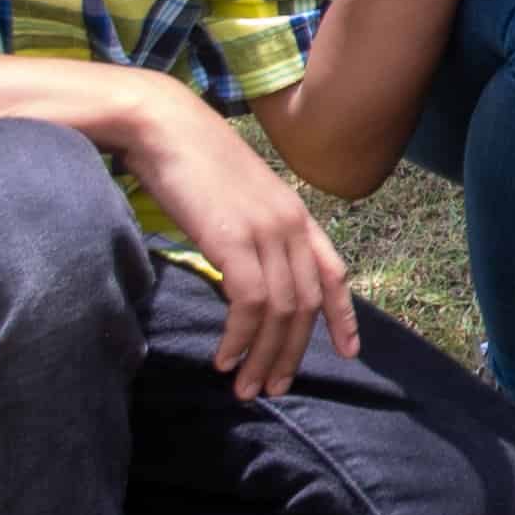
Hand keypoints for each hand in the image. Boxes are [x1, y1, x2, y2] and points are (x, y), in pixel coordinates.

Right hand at [121, 83, 360, 398]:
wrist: (164, 125)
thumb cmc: (190, 160)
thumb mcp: (237, 198)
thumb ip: (252, 232)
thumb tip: (246, 273)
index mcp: (295, 214)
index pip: (333, 272)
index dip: (344, 315)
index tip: (350, 352)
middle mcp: (291, 224)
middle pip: (306, 304)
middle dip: (292, 353)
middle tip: (274, 389)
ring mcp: (266, 231)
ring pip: (281, 311)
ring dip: (264, 357)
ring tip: (245, 388)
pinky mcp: (234, 239)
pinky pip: (250, 304)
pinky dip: (240, 339)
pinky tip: (225, 359)